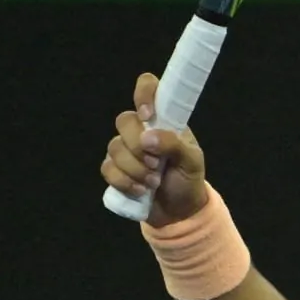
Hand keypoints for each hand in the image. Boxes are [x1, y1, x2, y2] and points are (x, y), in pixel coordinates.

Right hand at [100, 72, 209, 227]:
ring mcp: (125, 149)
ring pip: (114, 147)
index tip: (148, 115)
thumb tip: (147, 137)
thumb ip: (175, 145)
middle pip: (124, 120)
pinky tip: (140, 190)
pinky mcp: (114, 170)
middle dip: (139, 147)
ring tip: (153, 182)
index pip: (148, 89)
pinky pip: (107, 169)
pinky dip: (124, 182)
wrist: (179, 211)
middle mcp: (141, 130)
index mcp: (163, 120)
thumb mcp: (192, 161)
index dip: (144, 94)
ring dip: (135, 169)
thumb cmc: (188, 179)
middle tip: (157, 164)